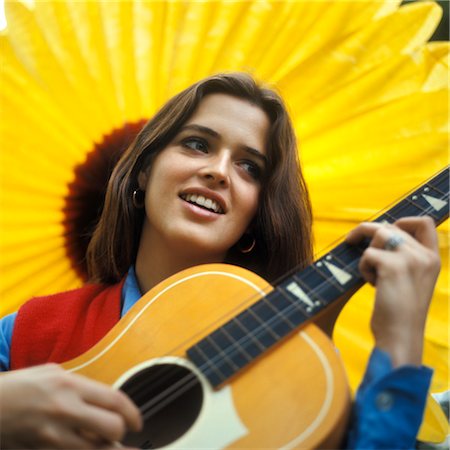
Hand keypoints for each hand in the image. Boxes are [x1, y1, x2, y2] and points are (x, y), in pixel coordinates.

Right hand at [0, 363, 141, 448]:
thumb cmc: (21, 385)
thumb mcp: (54, 373)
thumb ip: (82, 386)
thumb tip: (105, 401)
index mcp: (70, 386)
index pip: (114, 400)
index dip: (132, 413)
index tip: (137, 423)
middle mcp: (64, 410)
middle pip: (111, 429)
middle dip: (120, 433)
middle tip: (118, 432)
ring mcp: (51, 436)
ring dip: (103, 448)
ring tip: (103, 442)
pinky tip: (83, 446)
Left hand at [346, 217, 439, 366]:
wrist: (400, 336)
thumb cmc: (399, 311)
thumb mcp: (409, 280)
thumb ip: (402, 257)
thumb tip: (379, 232)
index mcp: (433, 259)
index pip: (424, 223)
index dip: (402, 221)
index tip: (386, 230)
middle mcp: (425, 255)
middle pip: (391, 226)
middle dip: (367, 232)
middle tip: (351, 240)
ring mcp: (410, 259)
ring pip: (378, 233)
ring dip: (367, 253)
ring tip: (372, 276)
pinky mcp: (393, 266)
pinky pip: (367, 254)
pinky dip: (363, 267)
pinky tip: (373, 285)